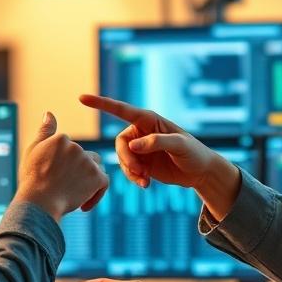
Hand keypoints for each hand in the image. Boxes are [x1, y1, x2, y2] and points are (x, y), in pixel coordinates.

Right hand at [14, 112, 108, 220]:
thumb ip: (44, 132)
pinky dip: (95, 195)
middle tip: (64, 189)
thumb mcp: (33, 151)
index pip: (71, 150)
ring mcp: (87, 162)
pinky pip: (103, 184)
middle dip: (79, 172)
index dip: (65, 166)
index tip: (54, 179)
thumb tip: (49, 113)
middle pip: (86, 158)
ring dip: (88, 181)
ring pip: (96, 169)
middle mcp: (76, 147)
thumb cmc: (32, 180)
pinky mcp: (97, 177)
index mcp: (61, 139)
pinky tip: (83, 205)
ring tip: (73, 195)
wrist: (38, 203)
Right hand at [78, 94, 241, 220]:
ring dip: (130, 170)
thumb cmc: (193, 153)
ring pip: (122, 158)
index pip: (122, 110)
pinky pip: (127, 169)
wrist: (200, 172)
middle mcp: (141, 131)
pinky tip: (146, 184)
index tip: (82, 98)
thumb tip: (134, 145)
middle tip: (140, 172)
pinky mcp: (141, 162)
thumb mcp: (180, 145)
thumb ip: (157, 142)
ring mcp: (140, 147)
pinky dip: (133, 177)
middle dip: (126, 158)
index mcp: (149, 120)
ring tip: (145, 180)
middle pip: (120, 142)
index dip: (102, 103)